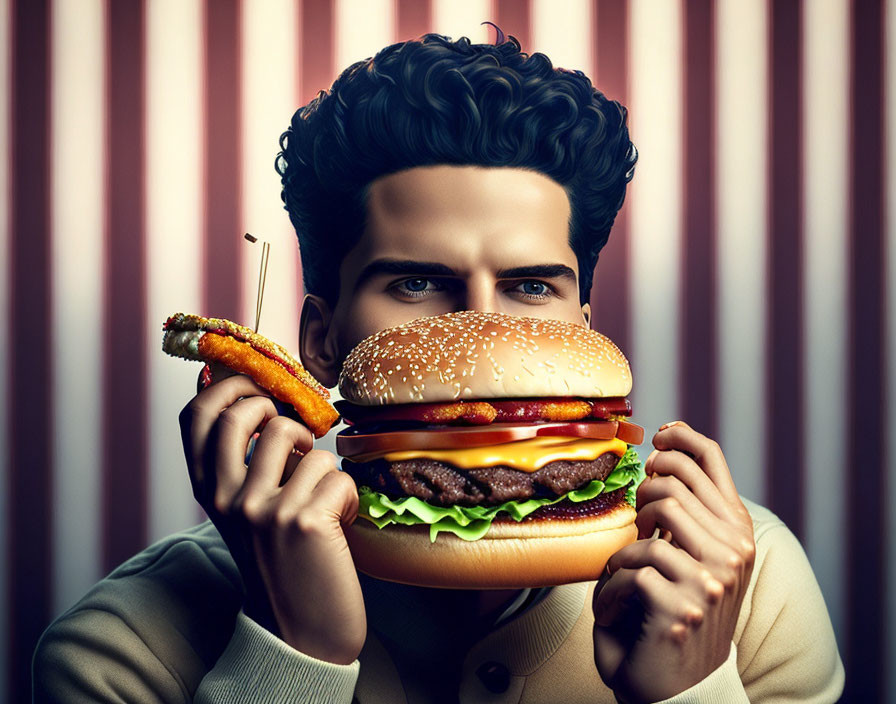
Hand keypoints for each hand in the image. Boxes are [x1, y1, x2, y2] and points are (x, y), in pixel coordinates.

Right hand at [179, 373, 364, 664]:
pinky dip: (349, 498)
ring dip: (323, 467)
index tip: (260, 388)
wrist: (300, 631)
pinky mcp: (303, 521)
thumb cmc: (280, 560)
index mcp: (206, 491)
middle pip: (247, 412)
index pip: (197, 414)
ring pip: (303, 441)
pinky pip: (339, 475)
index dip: (229, 386)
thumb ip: (242, 460)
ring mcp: (262, 509)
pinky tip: (338, 525)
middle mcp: (226, 498)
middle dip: (282, 411)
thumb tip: (246, 387)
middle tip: (300, 439)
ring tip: (321, 497)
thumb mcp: (243, 509)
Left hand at [592, 421, 754, 702]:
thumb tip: (659, 459)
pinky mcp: (681, 605)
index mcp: (737, 533)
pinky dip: (609, 591)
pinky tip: (616, 611)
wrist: (679, 686)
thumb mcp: (693, 556)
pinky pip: (628, 569)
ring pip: (652, 521)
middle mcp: (734, 552)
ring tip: (624, 574)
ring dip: (624, 549)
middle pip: (672, 483)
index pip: (713, 462)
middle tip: (636, 530)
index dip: (681, 437)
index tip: (657, 435)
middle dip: (642, 499)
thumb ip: (689, 515)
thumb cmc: (677, 613)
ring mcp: (711, 580)